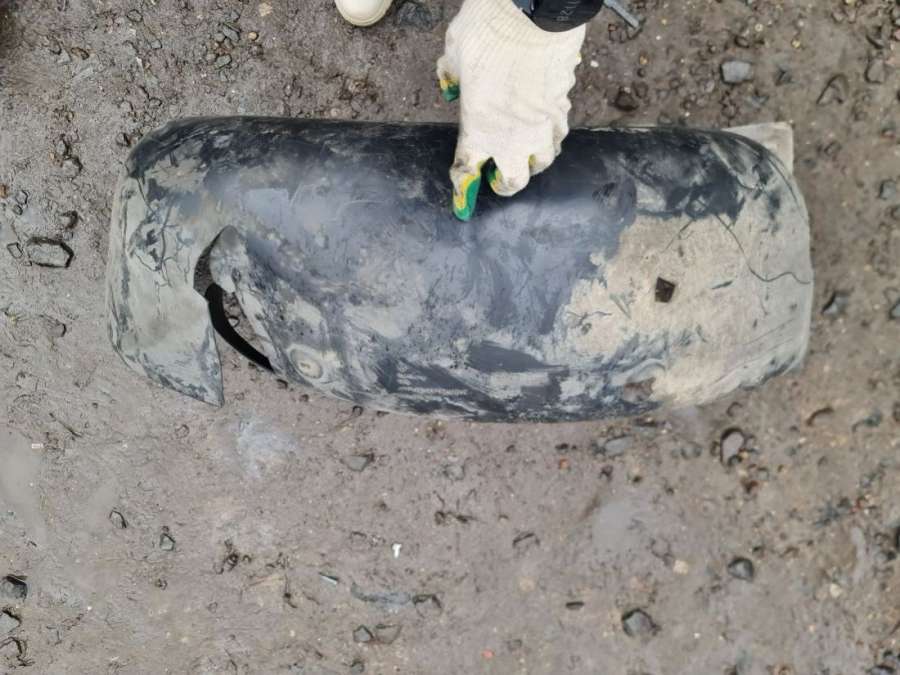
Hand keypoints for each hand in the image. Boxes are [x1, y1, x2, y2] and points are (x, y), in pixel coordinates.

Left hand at [437, 0, 585, 220]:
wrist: (534, 12)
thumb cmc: (488, 31)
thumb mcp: (454, 52)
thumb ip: (452, 75)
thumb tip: (451, 83)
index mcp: (478, 130)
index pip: (467, 171)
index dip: (462, 185)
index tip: (460, 195)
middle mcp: (513, 136)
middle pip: (515, 181)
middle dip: (506, 183)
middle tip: (498, 174)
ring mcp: (543, 123)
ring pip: (545, 160)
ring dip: (534, 161)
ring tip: (526, 151)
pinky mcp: (563, 104)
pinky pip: (560, 131)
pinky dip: (552, 134)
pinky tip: (546, 124)